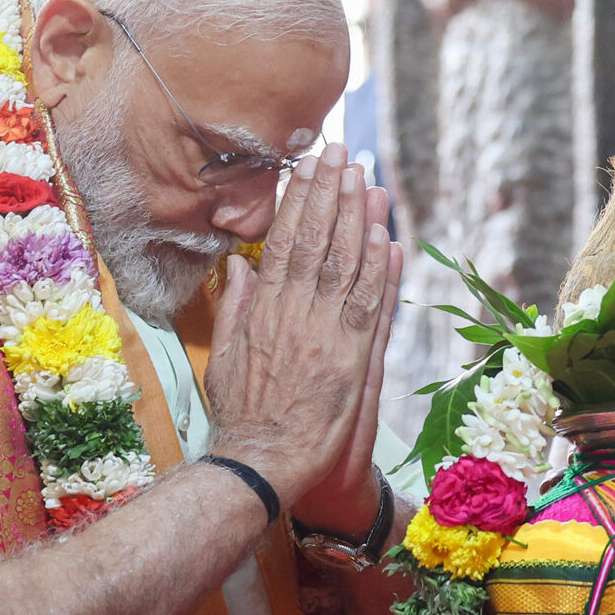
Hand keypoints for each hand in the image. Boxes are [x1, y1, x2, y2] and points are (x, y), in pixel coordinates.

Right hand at [204, 144, 394, 506]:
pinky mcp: (352, 360)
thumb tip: (241, 266)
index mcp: (264, 309)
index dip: (300, 199)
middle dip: (331, 194)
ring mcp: (325, 335)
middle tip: (343, 153)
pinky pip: (369, 307)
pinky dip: (380, 273)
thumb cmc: (241, 415)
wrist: (261, 461)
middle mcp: (296, 314)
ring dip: (359, 220)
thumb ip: (236, 306)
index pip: (285, 240)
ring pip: (345, 266)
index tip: (310, 165)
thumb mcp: (226, 354)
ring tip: (368, 179)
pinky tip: (389, 239)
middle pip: (317, 242)